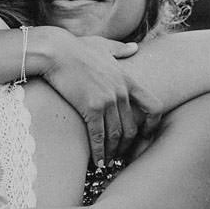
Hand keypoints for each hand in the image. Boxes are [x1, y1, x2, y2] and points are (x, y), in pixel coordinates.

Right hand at [38, 27, 140, 162]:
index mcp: (128, 80)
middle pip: (132, 128)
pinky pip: (99, 136)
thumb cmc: (76, 48)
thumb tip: (135, 48)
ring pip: (116, 135)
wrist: (55, 51)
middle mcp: (121, 92)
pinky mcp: (91, 108)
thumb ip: (121, 50)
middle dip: (126, 146)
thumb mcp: (103, 46)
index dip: (153, 124)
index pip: (154, 106)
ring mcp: (107, 100)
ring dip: (112, 152)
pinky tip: (97, 162)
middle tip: (119, 156)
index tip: (146, 135)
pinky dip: (99, 152)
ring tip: (107, 162)